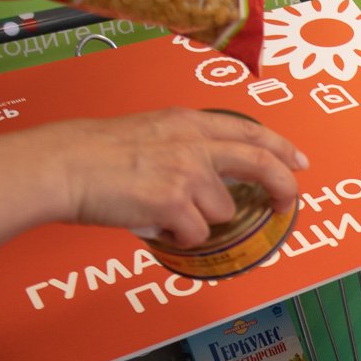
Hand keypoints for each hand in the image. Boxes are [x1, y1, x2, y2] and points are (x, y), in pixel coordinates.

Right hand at [33, 108, 306, 245]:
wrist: (62, 165)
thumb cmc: (92, 152)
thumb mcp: (148, 132)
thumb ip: (182, 146)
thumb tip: (207, 176)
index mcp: (188, 122)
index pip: (250, 131)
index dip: (280, 148)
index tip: (297, 161)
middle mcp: (195, 144)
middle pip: (261, 164)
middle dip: (283, 186)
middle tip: (287, 203)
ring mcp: (188, 173)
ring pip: (221, 212)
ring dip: (197, 220)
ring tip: (159, 209)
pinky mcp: (176, 203)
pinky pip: (195, 235)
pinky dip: (176, 237)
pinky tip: (151, 222)